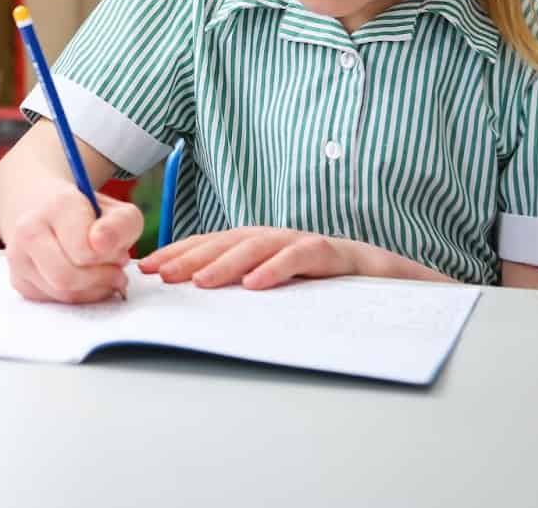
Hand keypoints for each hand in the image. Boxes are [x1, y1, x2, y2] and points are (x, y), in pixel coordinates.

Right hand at [3, 189, 143, 303]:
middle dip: (100, 279)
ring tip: (103, 273)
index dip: (111, 257)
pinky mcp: (18, 279)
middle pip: (67, 277)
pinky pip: (54, 302)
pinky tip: (84, 279)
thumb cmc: (91, 217)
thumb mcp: (119, 213)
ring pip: (62, 293)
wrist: (52, 213)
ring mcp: (18, 256)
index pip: (85, 251)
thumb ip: (120, 225)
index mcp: (58, 205)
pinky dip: (77, 296)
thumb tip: (100, 244)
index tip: (119, 252)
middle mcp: (30, 228)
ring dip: (92, 290)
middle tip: (116, 270)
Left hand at [139, 227, 370, 289]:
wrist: (390, 281)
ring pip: (258, 246)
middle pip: (226, 241)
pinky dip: (277, 269)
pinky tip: (255, 284)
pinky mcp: (333, 254)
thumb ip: (243, 287)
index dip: (179, 252)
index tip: (147, 267)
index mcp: (260, 245)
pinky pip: (301, 258)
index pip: (211, 243)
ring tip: (199, 281)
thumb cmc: (328, 288)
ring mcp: (303, 242)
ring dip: (226, 262)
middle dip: (191, 256)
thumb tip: (195, 299)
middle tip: (161, 274)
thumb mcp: (279, 288)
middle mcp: (277, 238)